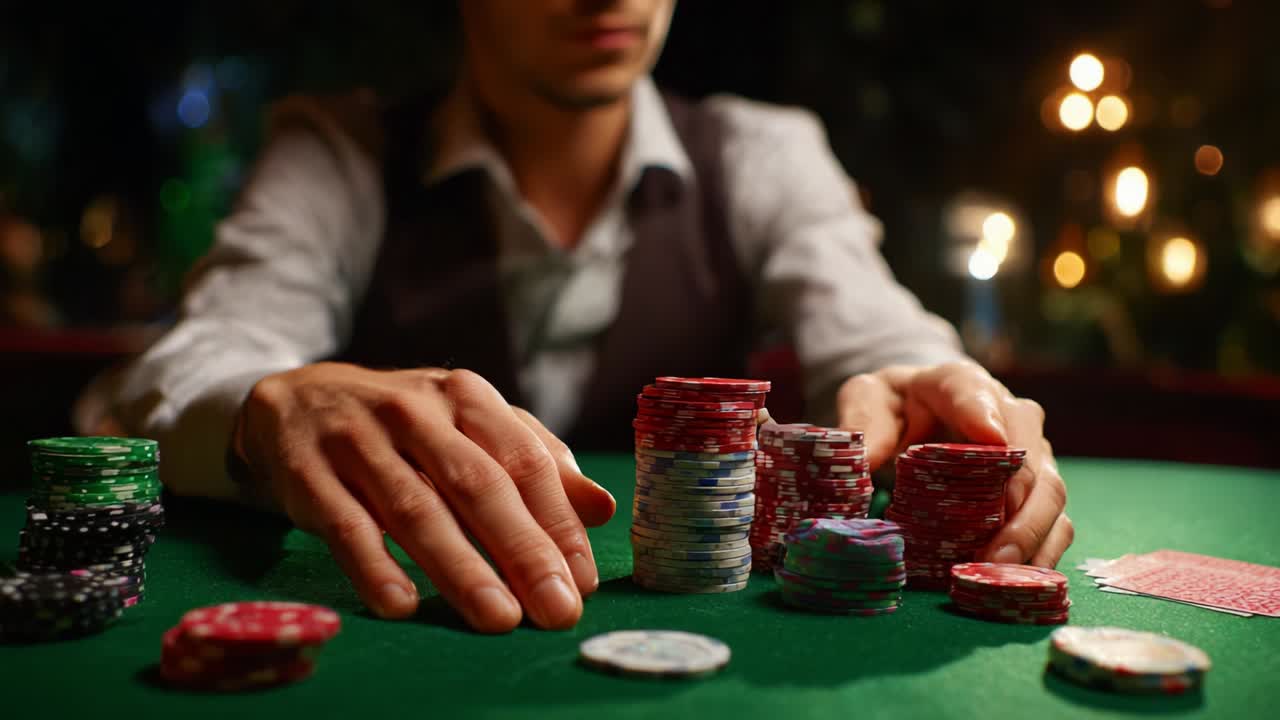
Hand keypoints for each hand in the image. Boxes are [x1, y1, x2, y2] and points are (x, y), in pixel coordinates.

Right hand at [234, 362, 616, 631]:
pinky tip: (402, 604)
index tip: (582, 580)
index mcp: (467, 397)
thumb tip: (602, 508)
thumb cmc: (408, 425)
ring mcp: (359, 440)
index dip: (558, 522)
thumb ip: (536, 460)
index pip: (525, 461)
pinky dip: (374, 566)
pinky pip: (346, 524)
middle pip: (478, 485)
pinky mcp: (309, 473)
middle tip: (555, 608)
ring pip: (417, 508)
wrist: (298, 400)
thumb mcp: (472, 425)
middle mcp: (417, 412)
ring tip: (498, 617)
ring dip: (461, 567)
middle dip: (522, 551)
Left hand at [835, 361, 1072, 566]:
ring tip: (998, 570)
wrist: (916, 415)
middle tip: (993, 540)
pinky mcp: (1037, 494)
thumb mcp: (866, 401)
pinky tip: (1014, 581)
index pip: (972, 391)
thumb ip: (862, 422)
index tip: (988, 439)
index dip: (982, 414)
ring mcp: (1032, 457)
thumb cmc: (893, 406)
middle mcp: (1010, 417)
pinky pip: (1055, 525)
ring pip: (1049, 494)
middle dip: (1016, 499)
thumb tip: (865, 463)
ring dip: (1030, 535)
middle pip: (1028, 453)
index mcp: (959, 384)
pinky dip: (1040, 554)